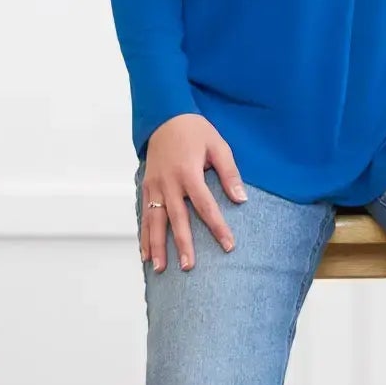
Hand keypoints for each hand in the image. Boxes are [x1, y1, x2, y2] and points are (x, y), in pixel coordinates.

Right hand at [139, 116, 247, 271]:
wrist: (164, 116)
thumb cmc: (194, 130)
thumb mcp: (218, 145)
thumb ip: (229, 173)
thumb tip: (241, 199)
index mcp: (188, 172)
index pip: (205, 205)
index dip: (218, 227)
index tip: (228, 245)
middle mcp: (168, 182)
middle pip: (177, 219)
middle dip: (182, 244)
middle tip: (188, 267)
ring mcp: (154, 186)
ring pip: (155, 221)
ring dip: (156, 246)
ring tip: (160, 268)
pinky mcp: (146, 187)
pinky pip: (144, 215)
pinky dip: (143, 235)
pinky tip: (145, 254)